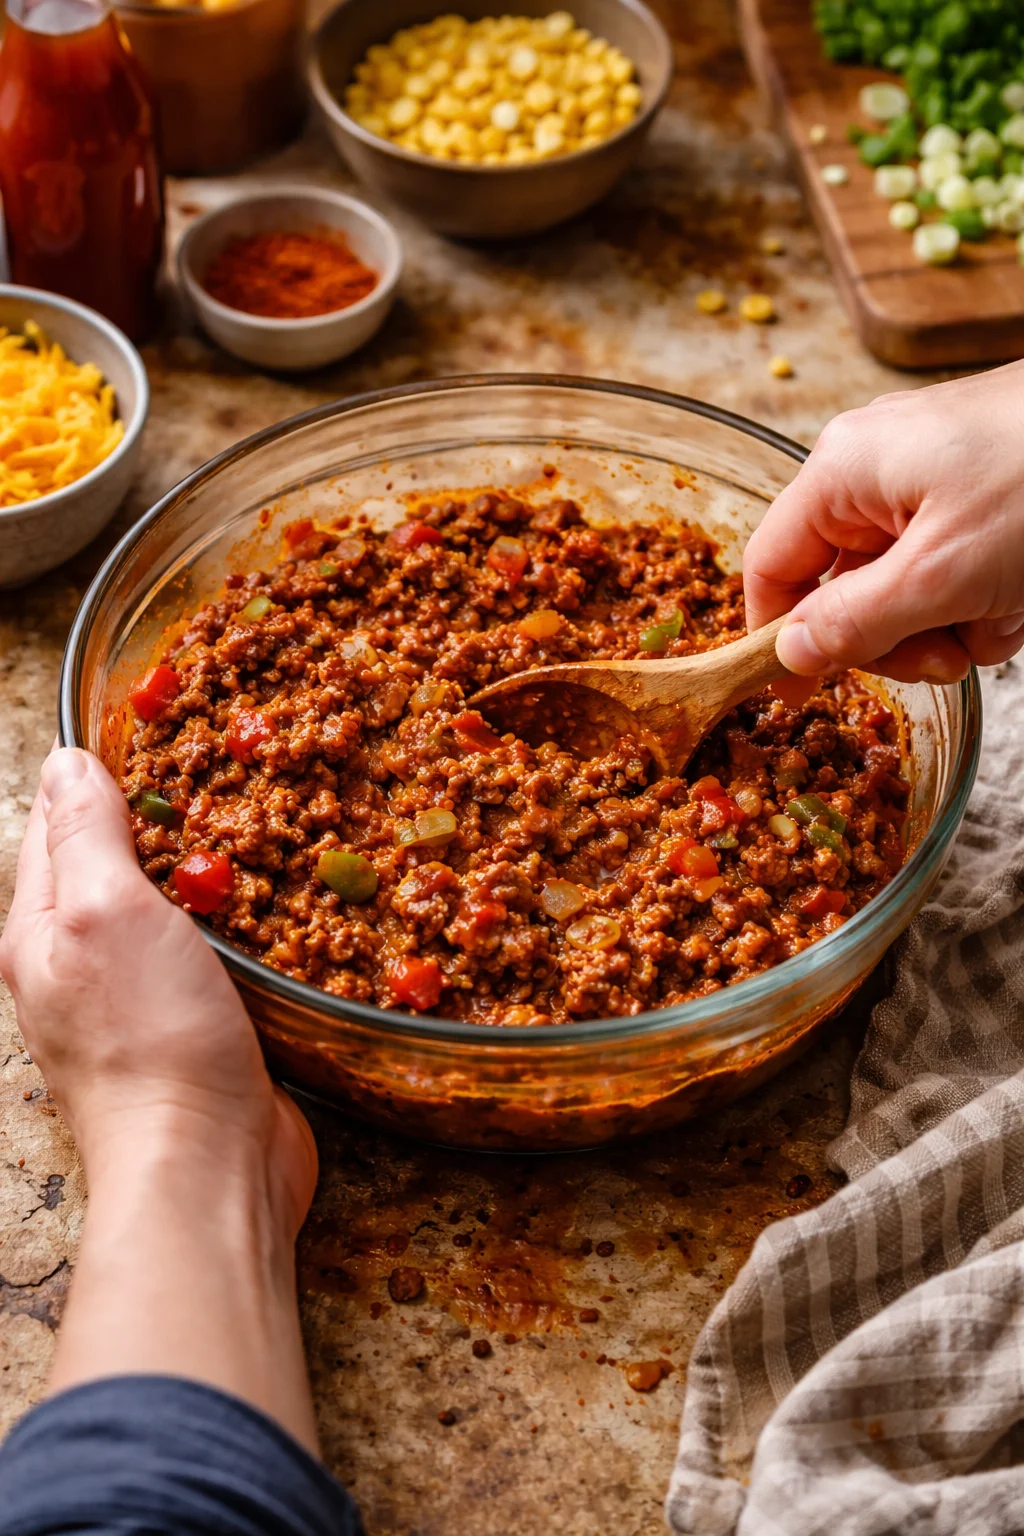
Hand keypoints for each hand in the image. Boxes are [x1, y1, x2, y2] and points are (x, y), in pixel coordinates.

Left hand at [0, 746, 315, 1231]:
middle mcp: (84, 962)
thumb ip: (87, 836)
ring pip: (172, 905)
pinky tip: (276, 897)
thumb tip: (65, 762)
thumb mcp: (107, 914)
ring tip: (258, 815)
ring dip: (208, 865)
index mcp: (41, 930)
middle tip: (224, 762)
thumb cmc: (150, 1043)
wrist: (207, 1166)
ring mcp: (142, 998)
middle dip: (162, 813)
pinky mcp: (200, 1025)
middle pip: (117, 862)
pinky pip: (214, 950)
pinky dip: (239, 917)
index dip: (98, 771)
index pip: (57, 823)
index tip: (155, 721)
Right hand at [744, 359, 1023, 682]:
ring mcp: (931, 481)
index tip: (797, 696)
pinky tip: (1021, 595)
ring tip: (999, 615)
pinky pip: (951, 571)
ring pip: (902, 590)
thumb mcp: (942, 575)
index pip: (770, 565)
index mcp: (843, 470)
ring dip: (949, 626)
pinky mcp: (979, 495)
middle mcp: (876, 469)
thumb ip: (854, 623)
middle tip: (943, 658)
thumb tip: (788, 654)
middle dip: (893, 637)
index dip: (775, 635)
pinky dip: (985, 600)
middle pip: (841, 587)